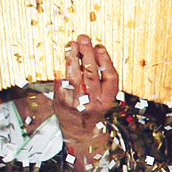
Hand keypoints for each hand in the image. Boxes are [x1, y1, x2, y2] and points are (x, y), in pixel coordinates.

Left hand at [54, 36, 121, 171]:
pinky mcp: (62, 102)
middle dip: (87, 54)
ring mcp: (77, 103)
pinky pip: (62, 82)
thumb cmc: (93, 110)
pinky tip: (64, 58)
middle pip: (91, 74)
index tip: (99, 46)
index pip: (109, 77)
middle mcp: (93, 102)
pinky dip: (63, 69)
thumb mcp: (104, 98)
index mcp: (107, 100)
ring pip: (76, 76)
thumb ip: (102, 79)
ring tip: (72, 44)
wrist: (80, 133)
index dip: (105, 60)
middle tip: (84, 38)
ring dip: (73, 57)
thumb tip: (94, 52)